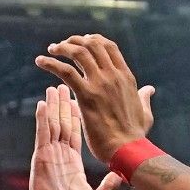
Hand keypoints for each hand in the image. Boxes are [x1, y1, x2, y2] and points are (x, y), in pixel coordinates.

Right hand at [20, 83, 125, 189]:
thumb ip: (109, 184)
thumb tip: (121, 175)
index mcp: (73, 163)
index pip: (76, 134)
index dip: (77, 117)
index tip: (78, 100)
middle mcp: (61, 156)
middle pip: (63, 124)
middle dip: (64, 105)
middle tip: (65, 85)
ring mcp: (50, 155)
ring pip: (52, 125)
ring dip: (54, 106)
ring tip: (54, 87)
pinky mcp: (42, 158)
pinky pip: (43, 134)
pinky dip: (43, 118)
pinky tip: (43, 103)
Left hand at [36, 34, 156, 164]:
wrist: (127, 149)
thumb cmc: (135, 135)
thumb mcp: (145, 112)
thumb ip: (144, 97)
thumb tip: (149, 89)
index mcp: (126, 77)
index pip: (109, 47)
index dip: (93, 39)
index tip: (82, 41)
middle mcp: (113, 75)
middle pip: (92, 44)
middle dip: (75, 40)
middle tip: (63, 45)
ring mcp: (100, 84)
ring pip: (78, 53)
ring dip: (62, 47)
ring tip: (51, 50)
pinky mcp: (86, 95)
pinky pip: (65, 71)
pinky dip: (50, 63)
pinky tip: (40, 62)